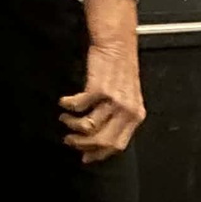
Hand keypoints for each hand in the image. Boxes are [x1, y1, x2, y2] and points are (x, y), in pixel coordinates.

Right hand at [60, 42, 144, 162]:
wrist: (117, 44)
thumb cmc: (120, 69)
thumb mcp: (127, 98)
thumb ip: (118, 118)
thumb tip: (98, 139)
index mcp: (136, 115)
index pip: (117, 146)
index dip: (99, 154)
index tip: (85, 157)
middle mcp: (127, 110)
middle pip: (102, 141)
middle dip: (81, 145)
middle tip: (69, 140)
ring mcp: (114, 100)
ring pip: (88, 127)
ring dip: (71, 125)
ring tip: (65, 119)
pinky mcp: (99, 89)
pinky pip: (78, 107)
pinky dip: (67, 107)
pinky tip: (64, 102)